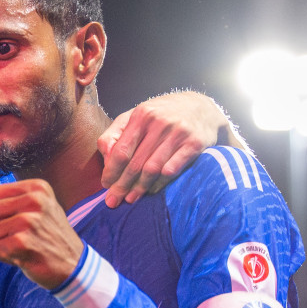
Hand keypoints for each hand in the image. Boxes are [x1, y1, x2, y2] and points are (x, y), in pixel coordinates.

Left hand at [0, 180, 84, 289]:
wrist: (74, 264)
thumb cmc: (50, 235)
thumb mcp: (40, 208)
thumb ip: (10, 205)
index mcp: (38, 188)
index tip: (14, 219)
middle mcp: (34, 201)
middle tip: (16, 235)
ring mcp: (28, 222)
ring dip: (1, 243)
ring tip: (22, 246)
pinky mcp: (21, 243)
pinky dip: (3, 256)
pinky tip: (22, 256)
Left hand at [99, 90, 228, 206]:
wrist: (201, 106)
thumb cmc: (160, 115)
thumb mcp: (135, 116)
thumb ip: (115, 134)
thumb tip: (106, 159)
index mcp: (141, 115)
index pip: (121, 150)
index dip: (111, 171)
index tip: (105, 186)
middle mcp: (160, 123)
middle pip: (135, 163)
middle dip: (122, 185)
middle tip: (113, 201)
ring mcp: (179, 133)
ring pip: (153, 169)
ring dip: (140, 188)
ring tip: (131, 199)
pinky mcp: (195, 143)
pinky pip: (172, 170)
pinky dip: (160, 183)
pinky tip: (151, 191)